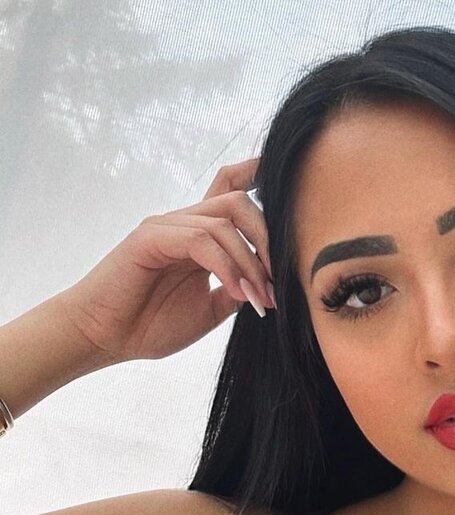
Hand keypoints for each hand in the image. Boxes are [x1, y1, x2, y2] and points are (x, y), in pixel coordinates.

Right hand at [57, 156, 274, 363]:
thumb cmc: (151, 325)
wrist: (106, 338)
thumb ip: (236, 290)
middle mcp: (184, 223)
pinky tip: (237, 293)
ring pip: (224, 223)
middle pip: (239, 202)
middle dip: (268, 239)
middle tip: (278, 283)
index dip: (255, 174)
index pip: (229, 190)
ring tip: (259, 300)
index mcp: (198, 236)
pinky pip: (201, 240)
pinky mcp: (150, 237)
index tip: (287, 177)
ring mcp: (166, 226)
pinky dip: (227, 267)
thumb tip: (267, 285)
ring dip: (251, 264)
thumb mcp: (210, 310)